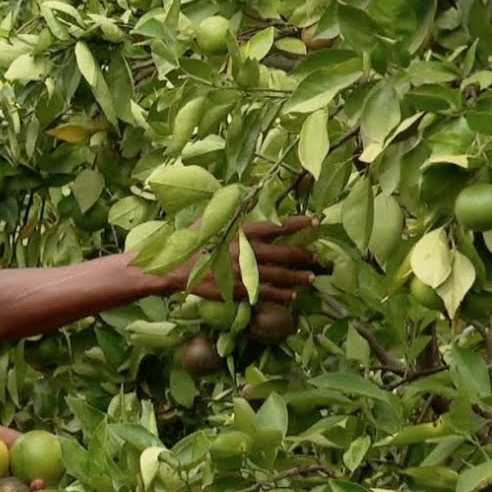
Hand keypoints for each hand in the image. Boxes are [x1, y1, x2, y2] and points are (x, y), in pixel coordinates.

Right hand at [168, 215, 322, 301]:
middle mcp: (247, 251)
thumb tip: (250, 196)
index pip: (277, 226)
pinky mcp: (239, 289)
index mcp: (242, 231)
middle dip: (304, 255)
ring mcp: (244, 272)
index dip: (298, 224)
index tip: (315, 221)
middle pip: (284, 253)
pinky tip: (292, 295)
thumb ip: (233, 211)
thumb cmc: (191, 241)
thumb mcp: (212, 220)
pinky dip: (280, 294)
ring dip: (298, 276)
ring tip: (311, 277)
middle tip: (318, 257)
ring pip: (279, 275)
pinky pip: (265, 292)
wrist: (174, 268)